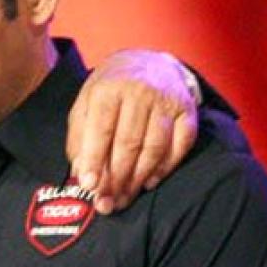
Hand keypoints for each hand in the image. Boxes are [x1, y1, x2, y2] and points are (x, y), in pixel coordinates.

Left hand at [67, 49, 197, 213]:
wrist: (148, 62)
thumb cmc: (110, 89)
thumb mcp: (85, 103)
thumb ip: (79, 136)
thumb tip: (80, 172)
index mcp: (108, 89)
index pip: (101, 129)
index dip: (95, 159)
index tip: (89, 186)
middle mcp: (140, 92)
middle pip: (129, 143)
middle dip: (116, 178)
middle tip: (106, 204)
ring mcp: (167, 102)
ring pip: (154, 147)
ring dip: (138, 179)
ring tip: (124, 198)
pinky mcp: (187, 112)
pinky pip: (179, 146)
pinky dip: (164, 168)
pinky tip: (149, 182)